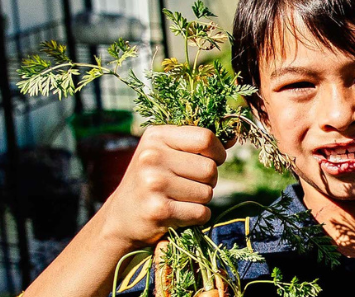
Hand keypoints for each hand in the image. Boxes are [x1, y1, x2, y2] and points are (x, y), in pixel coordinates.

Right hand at [95, 125, 226, 246]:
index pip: (205, 137)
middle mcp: (152, 157)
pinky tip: (177, 214)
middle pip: (210, 169)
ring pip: (208, 193)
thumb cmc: (151, 182)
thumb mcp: (165, 153)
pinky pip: (201, 213)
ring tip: (178, 200)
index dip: (217, 152)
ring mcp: (154, 183)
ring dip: (200, 201)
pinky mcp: (159, 210)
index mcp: (155, 136)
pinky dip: (196, 217)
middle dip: (208, 181)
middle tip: (187, 186)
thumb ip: (196, 144)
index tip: (211, 160)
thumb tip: (234, 137)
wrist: (120, 218)